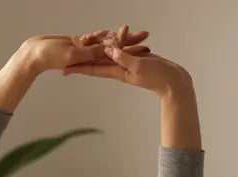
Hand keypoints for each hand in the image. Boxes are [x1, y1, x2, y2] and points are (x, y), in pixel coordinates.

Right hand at [23, 26, 149, 74]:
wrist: (32, 54)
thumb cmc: (47, 56)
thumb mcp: (72, 54)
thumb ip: (90, 52)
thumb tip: (108, 51)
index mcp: (89, 62)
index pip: (114, 58)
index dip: (129, 53)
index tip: (144, 50)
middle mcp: (88, 58)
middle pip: (114, 51)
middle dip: (130, 44)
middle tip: (146, 38)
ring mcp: (83, 51)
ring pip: (105, 44)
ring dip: (119, 38)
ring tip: (135, 32)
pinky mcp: (77, 44)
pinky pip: (93, 40)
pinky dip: (103, 35)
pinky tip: (113, 32)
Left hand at [63, 27, 190, 95]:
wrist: (172, 81)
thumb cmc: (157, 77)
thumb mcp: (138, 66)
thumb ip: (123, 57)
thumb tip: (108, 50)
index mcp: (117, 72)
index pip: (94, 69)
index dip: (79, 68)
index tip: (65, 69)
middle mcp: (120, 67)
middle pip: (99, 59)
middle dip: (85, 55)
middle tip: (72, 51)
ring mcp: (128, 62)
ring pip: (111, 51)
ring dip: (102, 43)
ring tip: (89, 39)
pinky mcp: (137, 58)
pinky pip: (125, 48)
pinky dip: (121, 40)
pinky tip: (115, 35)